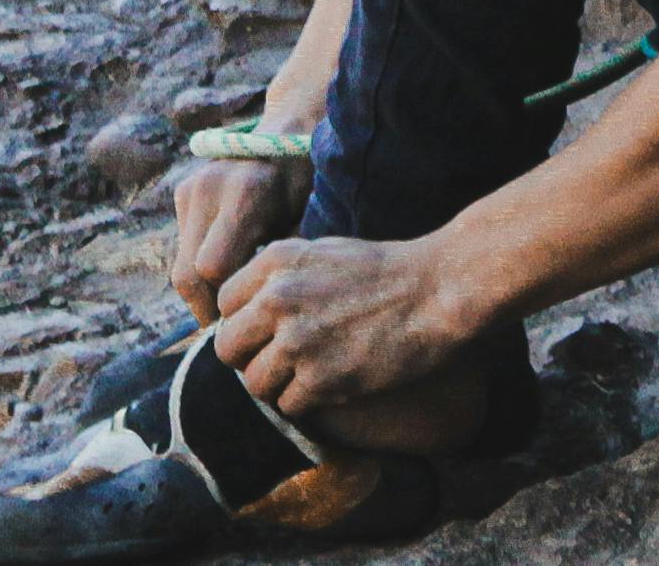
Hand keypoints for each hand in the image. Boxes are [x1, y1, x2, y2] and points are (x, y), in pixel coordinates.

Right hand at [170, 155, 310, 324]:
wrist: (287, 134)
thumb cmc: (307, 184)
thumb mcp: (305, 222)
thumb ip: (280, 265)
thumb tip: (264, 320)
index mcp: (245, 194)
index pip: (212, 269)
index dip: (225, 303)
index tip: (245, 321)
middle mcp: (210, 188)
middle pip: (187, 274)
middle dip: (206, 307)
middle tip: (232, 324)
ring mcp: (192, 187)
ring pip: (180, 266)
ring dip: (200, 290)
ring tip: (231, 300)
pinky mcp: (183, 190)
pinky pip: (182, 247)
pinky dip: (198, 266)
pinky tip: (227, 268)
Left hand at [212, 232, 471, 418]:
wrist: (433, 291)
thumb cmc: (383, 272)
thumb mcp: (322, 252)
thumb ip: (280, 276)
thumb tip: (249, 307)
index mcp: (276, 261)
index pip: (224, 304)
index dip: (245, 322)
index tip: (267, 331)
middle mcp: (278, 298)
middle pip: (228, 348)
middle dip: (251, 358)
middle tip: (280, 360)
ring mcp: (297, 340)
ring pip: (254, 384)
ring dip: (278, 386)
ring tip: (309, 374)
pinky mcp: (319, 379)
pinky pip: (288, 406)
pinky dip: (307, 403)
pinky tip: (332, 385)